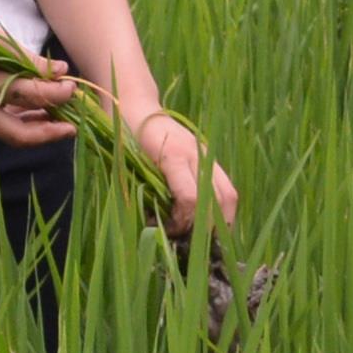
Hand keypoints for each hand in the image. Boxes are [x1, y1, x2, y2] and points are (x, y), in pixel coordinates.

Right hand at [0, 37, 84, 147]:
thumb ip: (28, 59)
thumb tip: (61, 72)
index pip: (32, 97)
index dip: (58, 94)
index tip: (73, 87)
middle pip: (18, 135)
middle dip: (49, 134)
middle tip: (72, 129)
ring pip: (5, 131)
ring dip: (32, 126)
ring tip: (54, 117)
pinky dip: (12, 118)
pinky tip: (26, 109)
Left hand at [121, 107, 237, 242]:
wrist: (135, 108)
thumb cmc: (124, 139)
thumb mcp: (127, 166)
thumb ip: (145, 195)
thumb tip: (157, 229)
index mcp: (172, 156)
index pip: (191, 198)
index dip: (183, 223)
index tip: (168, 232)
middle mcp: (196, 154)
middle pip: (219, 200)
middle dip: (208, 229)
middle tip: (190, 244)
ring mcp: (206, 154)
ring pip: (229, 195)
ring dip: (221, 222)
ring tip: (205, 239)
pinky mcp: (209, 158)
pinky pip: (225, 188)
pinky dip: (221, 209)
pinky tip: (207, 222)